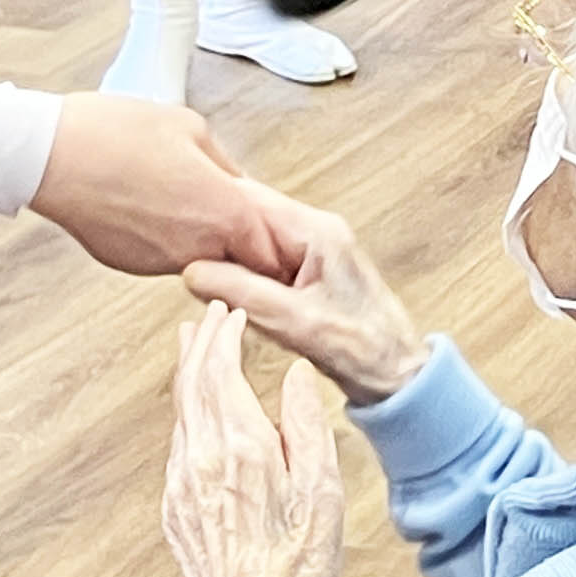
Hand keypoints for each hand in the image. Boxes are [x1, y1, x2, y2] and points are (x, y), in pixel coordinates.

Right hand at [32, 97, 308, 276]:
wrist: (52, 156)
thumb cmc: (115, 133)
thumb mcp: (191, 128)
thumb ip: (224, 164)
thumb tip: (238, 182)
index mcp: (224, 211)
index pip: (271, 251)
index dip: (273, 242)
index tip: (273, 234)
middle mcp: (198, 247)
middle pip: (239, 261)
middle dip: (239, 242)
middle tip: (225, 209)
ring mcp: (162, 262)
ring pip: (200, 259)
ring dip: (200, 239)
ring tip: (175, 196)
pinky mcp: (132, 266)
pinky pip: (163, 257)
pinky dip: (164, 239)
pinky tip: (145, 206)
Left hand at [162, 304, 344, 576]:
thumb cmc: (298, 566)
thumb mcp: (322, 491)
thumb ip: (306, 425)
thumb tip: (294, 376)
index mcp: (241, 448)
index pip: (220, 371)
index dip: (224, 336)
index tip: (232, 313)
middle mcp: (201, 460)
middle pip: (190, 384)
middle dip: (199, 343)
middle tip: (207, 316)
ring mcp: (182, 486)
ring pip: (179, 413)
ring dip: (186, 374)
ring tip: (191, 347)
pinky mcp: (175, 510)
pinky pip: (176, 445)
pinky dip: (184, 412)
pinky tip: (193, 411)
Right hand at [184, 203, 429, 405]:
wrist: (395, 376)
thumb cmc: (364, 350)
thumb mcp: (295, 322)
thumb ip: (244, 293)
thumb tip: (194, 271)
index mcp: (319, 232)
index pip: (252, 200)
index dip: (213, 209)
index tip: (180, 222)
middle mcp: (318, 232)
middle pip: (250, 215)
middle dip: (216, 231)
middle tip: (179, 247)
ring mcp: (314, 251)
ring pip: (254, 237)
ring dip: (227, 252)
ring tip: (195, 265)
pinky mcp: (308, 272)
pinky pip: (263, 260)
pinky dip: (242, 269)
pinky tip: (224, 285)